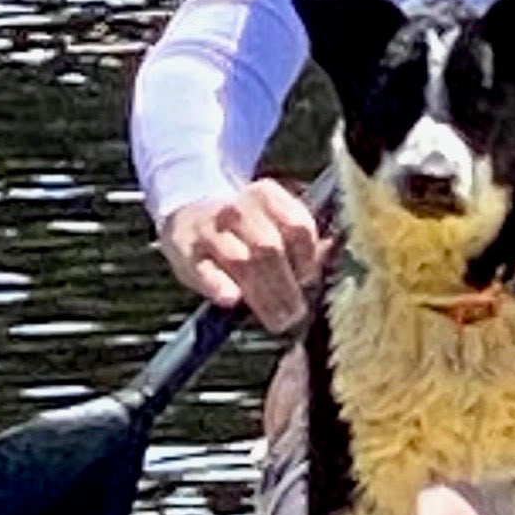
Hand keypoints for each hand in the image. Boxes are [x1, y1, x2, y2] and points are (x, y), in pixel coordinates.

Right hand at [159, 179, 324, 333]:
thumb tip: (330, 253)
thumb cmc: (240, 227)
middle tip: (294, 314)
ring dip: (263, 295)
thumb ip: (299, 239)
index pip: (297, 225)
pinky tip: (232, 299)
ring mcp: (208, 229)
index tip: (307, 280)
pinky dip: (219, 285)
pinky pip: (205, 270)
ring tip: (276, 320)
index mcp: (265, 195)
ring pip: (242, 261)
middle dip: (286, 286)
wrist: (188, 212)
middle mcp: (236, 208)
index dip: (307, 258)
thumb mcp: (270, 219)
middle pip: (270, 248)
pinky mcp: (184, 250)